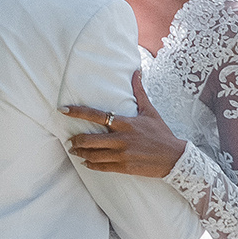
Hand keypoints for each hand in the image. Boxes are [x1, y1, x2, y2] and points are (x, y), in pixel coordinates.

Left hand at [63, 72, 186, 177]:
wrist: (174, 157)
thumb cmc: (161, 133)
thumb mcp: (150, 111)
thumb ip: (139, 92)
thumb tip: (136, 71)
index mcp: (125, 123)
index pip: (96, 115)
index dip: (78, 112)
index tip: (63, 110)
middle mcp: (121, 138)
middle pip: (89, 139)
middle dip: (76, 140)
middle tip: (69, 140)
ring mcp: (122, 154)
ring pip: (93, 154)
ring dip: (80, 152)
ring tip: (74, 150)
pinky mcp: (124, 167)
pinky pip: (102, 166)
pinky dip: (91, 164)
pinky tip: (85, 162)